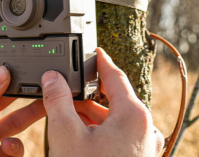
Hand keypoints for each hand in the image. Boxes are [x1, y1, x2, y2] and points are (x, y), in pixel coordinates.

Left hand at [0, 66, 46, 156]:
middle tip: (48, 97)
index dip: (14, 87)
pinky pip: (13, 156)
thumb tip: (1, 72)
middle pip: (13, 116)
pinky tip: (10, 149)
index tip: (32, 78)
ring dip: (21, 136)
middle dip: (30, 107)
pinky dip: (16, 151)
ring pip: (16, 137)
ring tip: (16, 137)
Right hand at [41, 48, 164, 156]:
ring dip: (92, 115)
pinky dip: (101, 131)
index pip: (116, 76)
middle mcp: (146, 129)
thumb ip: (58, 100)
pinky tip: (81, 136)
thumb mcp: (66, 133)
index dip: (101, 61)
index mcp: (134, 115)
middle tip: (68, 86)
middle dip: (89, 94)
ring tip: (68, 115)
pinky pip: (120, 136)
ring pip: (116, 120)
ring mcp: (145, 147)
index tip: (95, 51)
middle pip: (115, 99)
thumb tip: (52, 77)